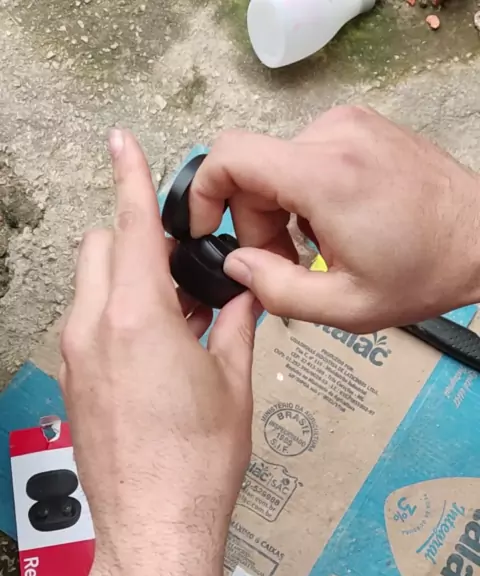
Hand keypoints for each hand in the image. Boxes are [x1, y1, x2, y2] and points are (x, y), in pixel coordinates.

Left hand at [60, 129, 257, 561]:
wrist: (155, 527)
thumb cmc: (196, 464)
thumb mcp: (233, 385)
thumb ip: (235, 327)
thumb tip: (242, 299)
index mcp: (138, 318)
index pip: (131, 225)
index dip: (130, 177)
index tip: (122, 145)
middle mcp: (95, 330)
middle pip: (101, 248)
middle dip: (135, 239)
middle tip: (181, 266)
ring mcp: (77, 359)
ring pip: (90, 287)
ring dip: (126, 281)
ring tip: (174, 316)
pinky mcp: (74, 386)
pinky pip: (87, 326)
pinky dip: (114, 317)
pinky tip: (154, 350)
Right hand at [190, 106, 479, 331]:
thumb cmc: (424, 272)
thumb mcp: (345, 307)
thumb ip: (276, 291)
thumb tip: (235, 265)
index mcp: (327, 178)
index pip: (230, 156)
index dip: (202, 193)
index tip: (203, 226)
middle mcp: (335, 137)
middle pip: (252, 169)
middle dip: (254, 221)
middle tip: (285, 262)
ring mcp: (350, 126)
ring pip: (277, 165)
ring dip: (281, 211)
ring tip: (319, 248)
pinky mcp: (361, 128)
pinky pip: (305, 156)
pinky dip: (304, 193)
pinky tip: (335, 224)